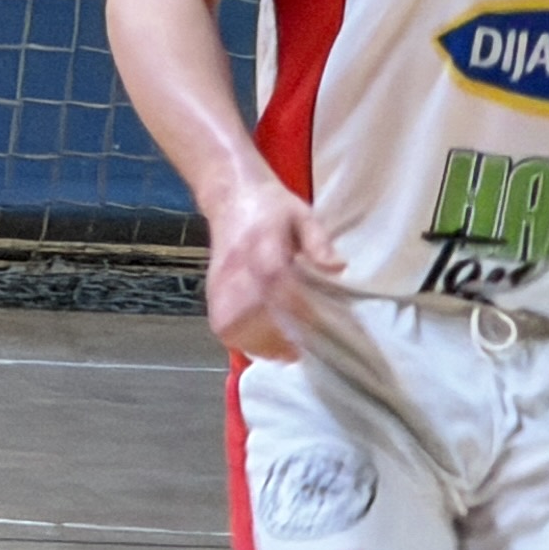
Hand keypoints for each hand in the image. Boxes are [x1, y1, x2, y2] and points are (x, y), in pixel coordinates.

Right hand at [200, 181, 345, 363]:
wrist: (232, 198)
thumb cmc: (273, 208)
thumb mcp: (304, 215)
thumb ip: (318, 241)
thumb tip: (337, 267)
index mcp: (262, 243)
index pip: (275, 280)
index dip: (295, 306)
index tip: (316, 324)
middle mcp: (236, 267)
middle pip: (248, 310)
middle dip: (275, 336)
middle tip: (301, 349)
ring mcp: (219, 282)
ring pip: (231, 324)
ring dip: (256, 344)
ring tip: (283, 352)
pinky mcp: (211, 291)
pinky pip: (220, 325)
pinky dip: (239, 340)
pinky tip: (260, 344)